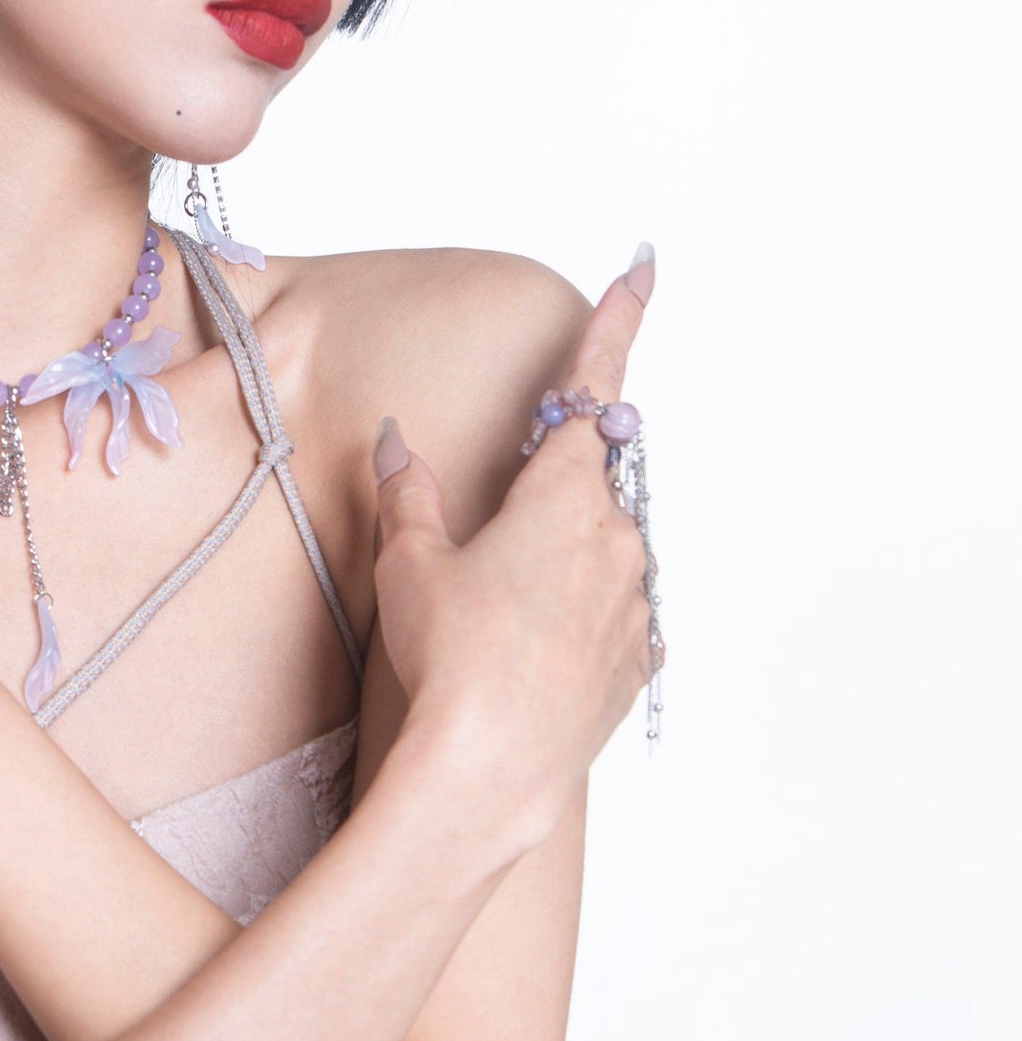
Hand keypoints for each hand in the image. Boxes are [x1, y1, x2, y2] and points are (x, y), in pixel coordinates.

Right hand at [369, 255, 659, 852]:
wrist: (492, 772)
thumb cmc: (451, 659)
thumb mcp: (412, 566)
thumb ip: (410, 495)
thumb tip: (397, 441)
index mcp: (565, 498)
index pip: (593, 389)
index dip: (616, 323)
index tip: (642, 269)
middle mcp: (618, 543)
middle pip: (593, 483)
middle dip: (551, 488)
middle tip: (492, 534)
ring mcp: (635, 607)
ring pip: (606, 552)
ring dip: (562, 560)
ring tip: (495, 615)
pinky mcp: (635, 665)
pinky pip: (614, 618)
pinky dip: (578, 619)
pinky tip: (532, 650)